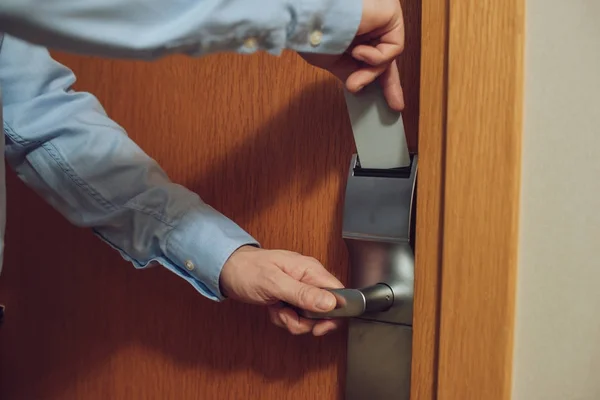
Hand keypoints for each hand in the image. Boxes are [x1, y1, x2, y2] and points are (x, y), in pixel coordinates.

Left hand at [219, 246, 343, 335]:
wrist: (226, 270)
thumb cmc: (247, 269)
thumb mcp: (274, 283)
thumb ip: (303, 294)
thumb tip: (330, 303)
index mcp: (310, 270)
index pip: (338, 294)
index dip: (334, 313)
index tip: (319, 325)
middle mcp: (308, 279)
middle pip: (325, 310)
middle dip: (307, 321)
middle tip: (290, 317)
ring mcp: (299, 289)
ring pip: (310, 317)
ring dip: (292, 321)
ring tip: (277, 311)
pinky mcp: (290, 298)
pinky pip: (296, 317)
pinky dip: (284, 319)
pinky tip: (273, 310)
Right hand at [300, 0, 404, 110]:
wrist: (314, 20)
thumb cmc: (314, 34)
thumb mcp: (332, 62)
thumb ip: (350, 72)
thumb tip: (359, 87)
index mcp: (353, 34)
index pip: (370, 59)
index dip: (376, 79)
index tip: (385, 102)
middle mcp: (368, 25)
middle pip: (386, 58)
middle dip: (389, 84)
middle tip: (395, 105)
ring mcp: (380, 20)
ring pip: (387, 57)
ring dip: (370, 73)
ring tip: (353, 82)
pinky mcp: (390, 14)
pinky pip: (394, 48)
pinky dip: (376, 57)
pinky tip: (358, 52)